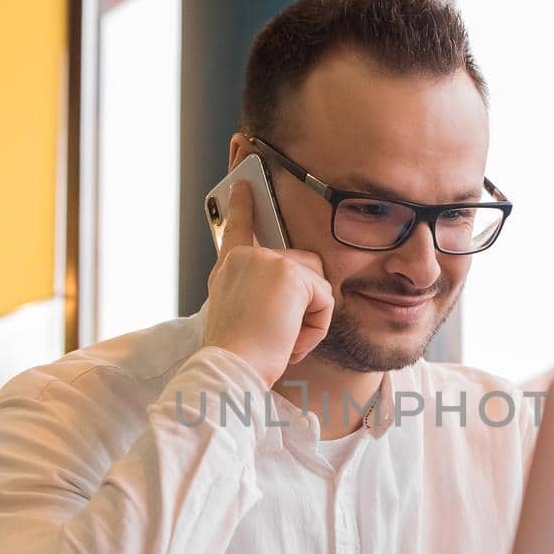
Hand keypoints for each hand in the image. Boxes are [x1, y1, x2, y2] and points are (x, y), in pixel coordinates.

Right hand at [202, 181, 333, 385]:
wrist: (232, 368)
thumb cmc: (240, 357)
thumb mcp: (244, 318)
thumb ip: (262, 294)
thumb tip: (303, 288)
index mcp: (229, 269)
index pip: (238, 229)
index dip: (242, 206)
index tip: (243, 185)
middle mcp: (244, 257)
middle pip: (303, 267)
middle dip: (304, 304)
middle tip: (281, 336)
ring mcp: (266, 260)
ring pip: (317, 285)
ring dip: (310, 319)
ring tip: (283, 340)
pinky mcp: (289, 273)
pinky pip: (325, 300)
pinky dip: (316, 328)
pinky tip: (290, 341)